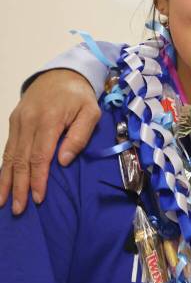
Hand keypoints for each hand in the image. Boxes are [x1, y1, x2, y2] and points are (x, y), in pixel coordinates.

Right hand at [0, 69, 98, 213]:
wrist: (62, 73)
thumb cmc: (80, 96)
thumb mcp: (91, 112)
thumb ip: (79, 136)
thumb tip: (63, 161)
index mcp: (48, 120)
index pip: (40, 155)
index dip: (37, 178)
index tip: (37, 198)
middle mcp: (28, 121)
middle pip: (21, 159)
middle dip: (18, 186)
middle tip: (18, 209)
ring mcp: (17, 121)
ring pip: (9, 155)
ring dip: (6, 180)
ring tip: (3, 201)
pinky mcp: (13, 121)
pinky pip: (7, 148)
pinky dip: (4, 166)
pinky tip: (2, 182)